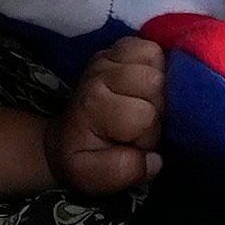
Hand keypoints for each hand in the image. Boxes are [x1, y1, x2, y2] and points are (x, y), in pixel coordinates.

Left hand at [49, 36, 166, 201]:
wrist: (66, 138)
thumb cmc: (84, 158)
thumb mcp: (95, 177)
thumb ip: (124, 172)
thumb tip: (154, 159)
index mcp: (94, 105)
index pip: (144, 116)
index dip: (146, 136)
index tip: (133, 144)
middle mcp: (99, 75)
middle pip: (154, 81)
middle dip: (156, 108)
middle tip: (140, 123)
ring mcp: (107, 57)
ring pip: (154, 57)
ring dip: (158, 84)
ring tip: (144, 101)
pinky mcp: (118, 48)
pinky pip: (150, 46)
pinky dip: (155, 64)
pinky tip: (144, 84)